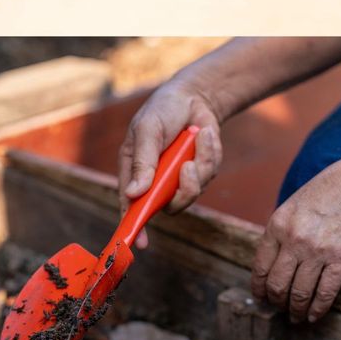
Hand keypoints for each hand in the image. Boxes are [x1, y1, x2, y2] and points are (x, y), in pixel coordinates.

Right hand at [118, 80, 223, 248]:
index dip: (134, 226)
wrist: (194, 96)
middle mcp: (156, 182)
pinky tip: (204, 133)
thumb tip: (134, 193)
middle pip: (168, 206)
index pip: (131, 206)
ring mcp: (178, 180)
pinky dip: (209, 151)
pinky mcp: (200, 173)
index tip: (140, 243)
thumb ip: (143, 162)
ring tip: (198, 135)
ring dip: (199, 164)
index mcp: (135, 172)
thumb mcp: (148, 130)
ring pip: (192, 193)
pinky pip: (208, 175)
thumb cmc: (162, 110)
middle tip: (187, 165)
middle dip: (183, 190)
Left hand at [252, 149, 340, 323]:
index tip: (261, 297)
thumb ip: (280, 232)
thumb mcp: (293, 206)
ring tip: (296, 317)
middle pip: (277, 285)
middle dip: (277, 303)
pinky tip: (314, 316)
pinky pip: (325, 292)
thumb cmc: (328, 191)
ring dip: (296, 310)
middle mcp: (294, 240)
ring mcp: (318, 251)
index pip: (260, 267)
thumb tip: (272, 262)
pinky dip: (318, 309)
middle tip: (280, 309)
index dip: (259, 288)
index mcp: (277, 226)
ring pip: (300, 293)